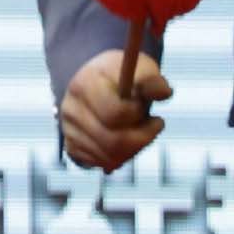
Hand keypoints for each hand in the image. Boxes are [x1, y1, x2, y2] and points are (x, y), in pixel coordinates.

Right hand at [55, 48, 174, 169]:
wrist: (98, 82)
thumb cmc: (125, 76)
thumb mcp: (140, 69)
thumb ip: (152, 81)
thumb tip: (164, 92)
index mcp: (85, 84)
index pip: (115, 113)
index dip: (138, 117)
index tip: (153, 113)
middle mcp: (70, 108)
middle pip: (112, 141)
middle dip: (142, 139)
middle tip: (155, 127)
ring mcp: (68, 129)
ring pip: (108, 157)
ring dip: (134, 150)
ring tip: (142, 133)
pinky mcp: (71, 146)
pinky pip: (100, 163)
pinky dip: (120, 158)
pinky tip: (126, 142)